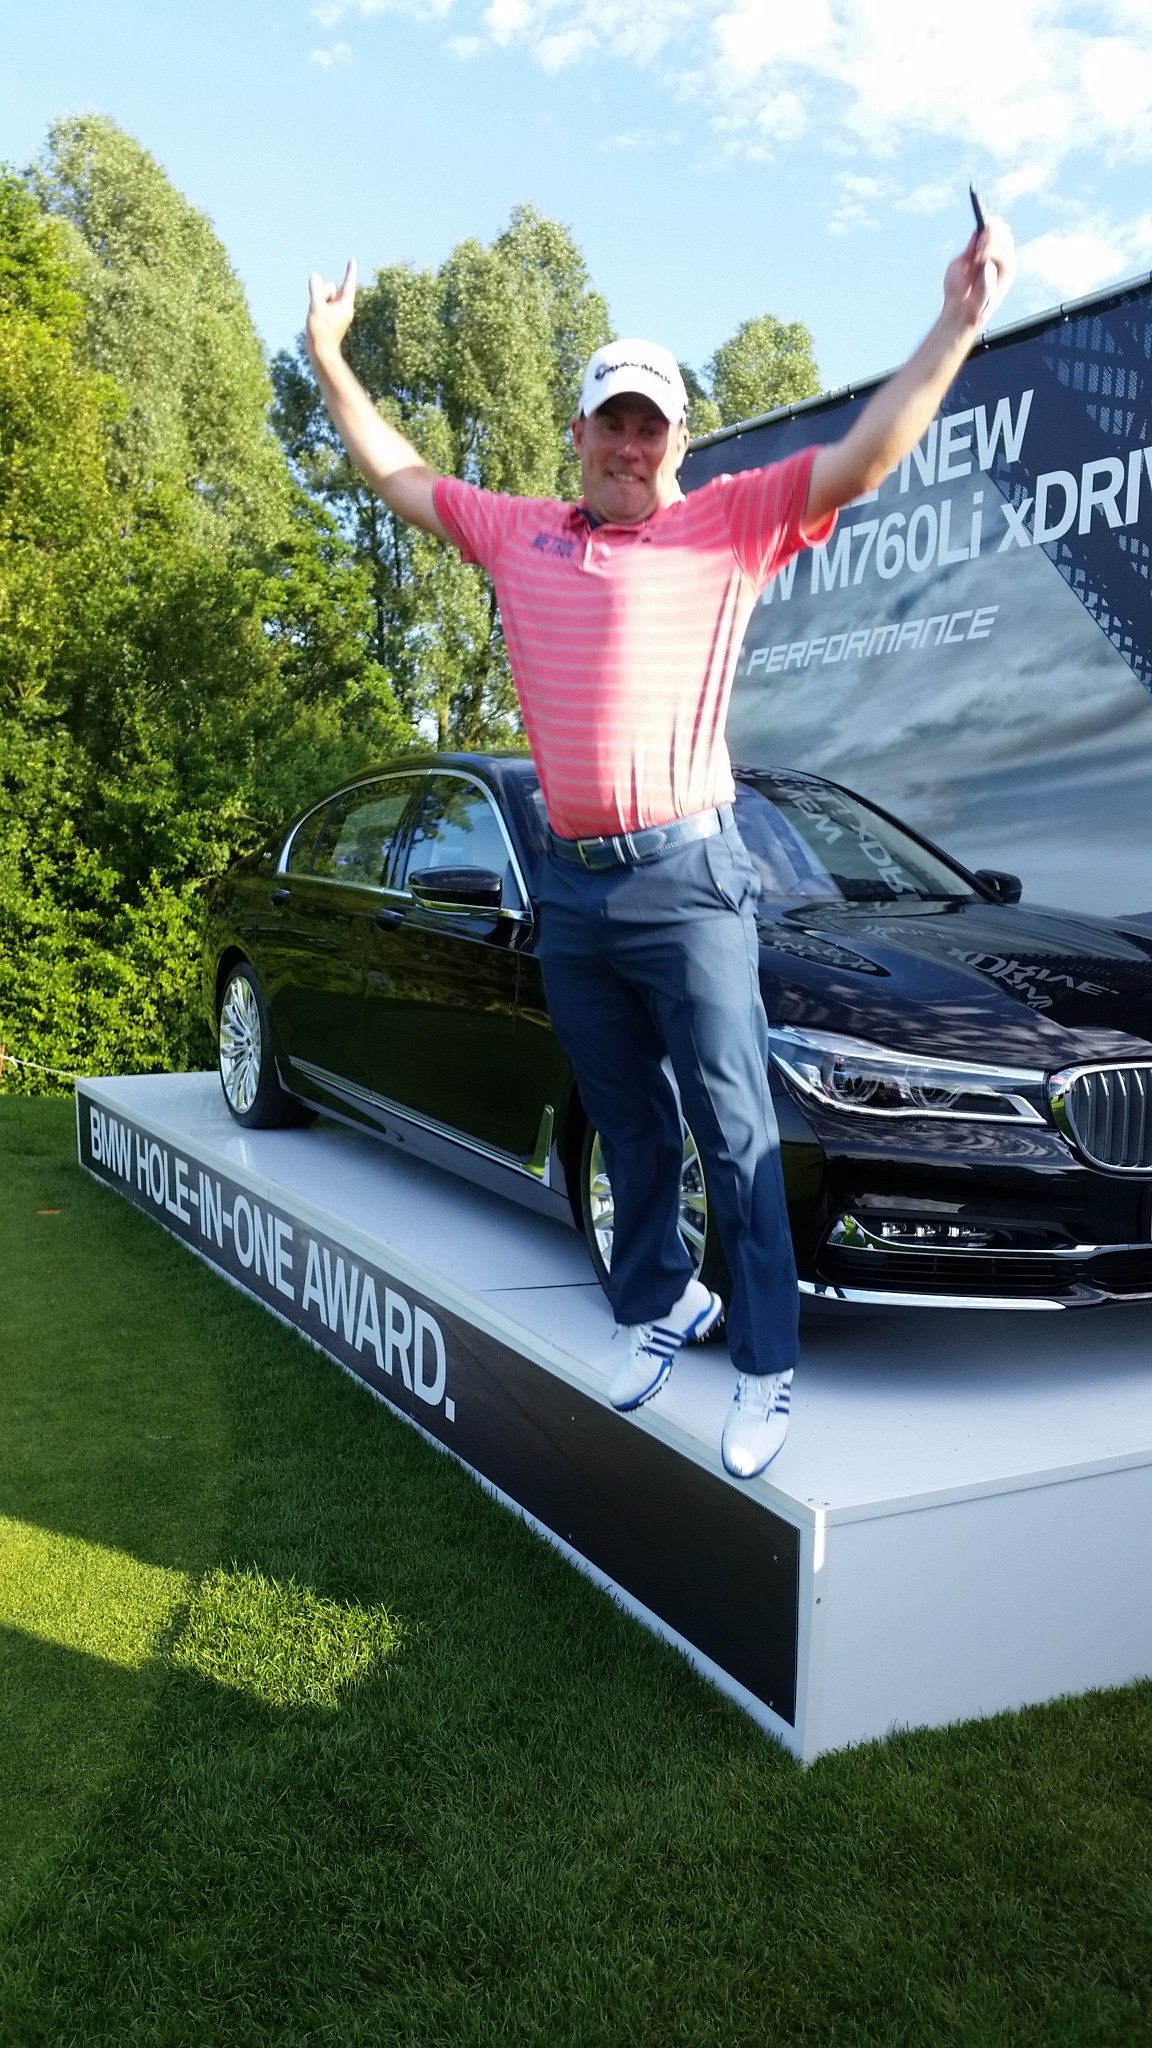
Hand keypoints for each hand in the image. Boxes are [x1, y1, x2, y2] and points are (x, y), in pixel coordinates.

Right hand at [306, 258, 357, 368]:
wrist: (321, 353)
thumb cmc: (321, 332)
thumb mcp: (316, 307)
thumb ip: (316, 290)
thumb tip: (315, 275)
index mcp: (345, 305)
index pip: (348, 283)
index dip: (349, 270)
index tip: (352, 259)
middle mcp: (344, 308)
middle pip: (332, 288)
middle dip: (324, 292)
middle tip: (320, 308)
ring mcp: (338, 313)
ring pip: (326, 296)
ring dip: (319, 300)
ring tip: (317, 316)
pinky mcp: (332, 318)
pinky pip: (324, 304)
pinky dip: (319, 306)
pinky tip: (315, 317)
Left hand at [943, 215, 1014, 331]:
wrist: (958, 310)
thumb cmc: (957, 291)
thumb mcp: (960, 263)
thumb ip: (970, 248)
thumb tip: (978, 231)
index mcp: (988, 254)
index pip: (997, 231)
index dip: (993, 223)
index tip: (984, 218)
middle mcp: (999, 258)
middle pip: (1004, 231)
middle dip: (993, 228)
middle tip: (983, 231)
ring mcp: (1004, 265)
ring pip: (1006, 239)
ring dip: (991, 240)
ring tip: (978, 251)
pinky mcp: (1007, 275)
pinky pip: (1004, 255)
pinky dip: (991, 252)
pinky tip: (980, 257)